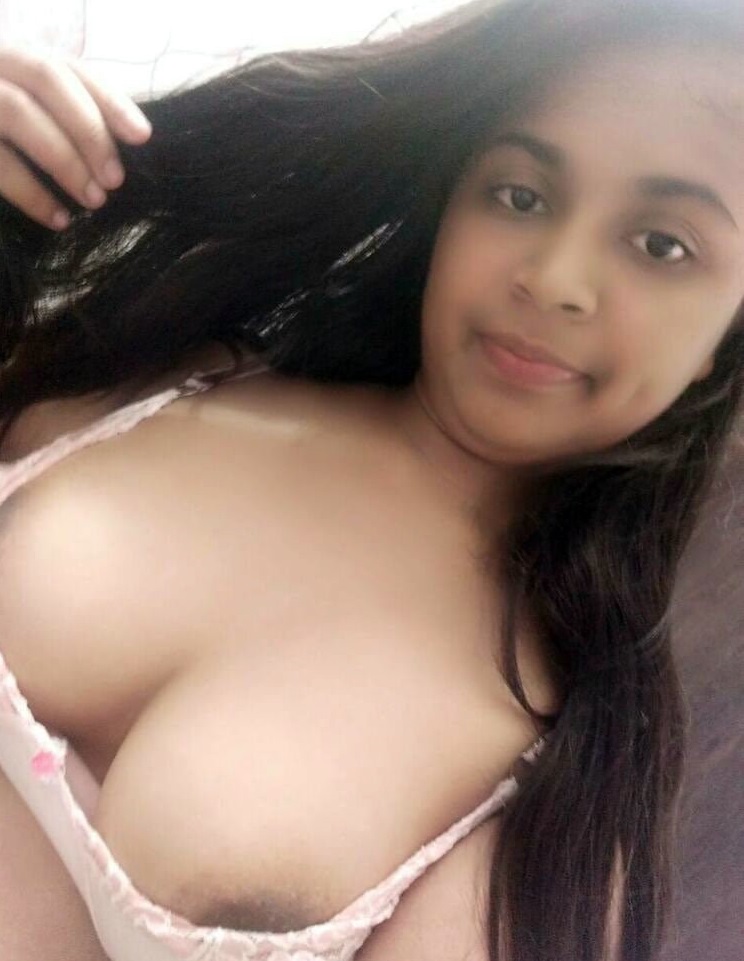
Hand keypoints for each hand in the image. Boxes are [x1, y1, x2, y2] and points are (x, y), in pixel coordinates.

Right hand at [0, 45, 151, 230]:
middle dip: (89, 129)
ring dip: (64, 160)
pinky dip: (30, 191)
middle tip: (115, 180)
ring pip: (19, 112)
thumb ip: (58, 113)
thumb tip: (122, 142)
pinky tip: (57, 218)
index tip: (143, 136)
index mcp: (10, 51)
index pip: (66, 65)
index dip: (108, 98)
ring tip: (94, 200)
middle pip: (46, 78)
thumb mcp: (21, 107)